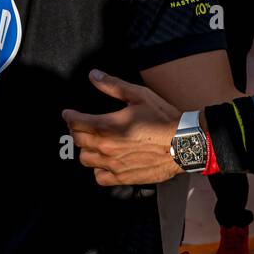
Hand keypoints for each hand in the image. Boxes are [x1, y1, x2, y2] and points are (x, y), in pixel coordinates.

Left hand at [62, 69, 182, 186]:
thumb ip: (112, 85)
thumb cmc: (163, 118)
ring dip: (87, 150)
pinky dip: (98, 169)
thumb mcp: (138, 95)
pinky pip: (99, 177)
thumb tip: (94, 75)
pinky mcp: (123, 177)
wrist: (185, 143)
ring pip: (85, 159)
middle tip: (81, 125)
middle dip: (76, 130)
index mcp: (107, 125)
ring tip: (94, 142)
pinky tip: (105, 161)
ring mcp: (114, 164)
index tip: (68, 113)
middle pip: (78, 140)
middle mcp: (107, 147)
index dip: (69, 116)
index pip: (75, 122)